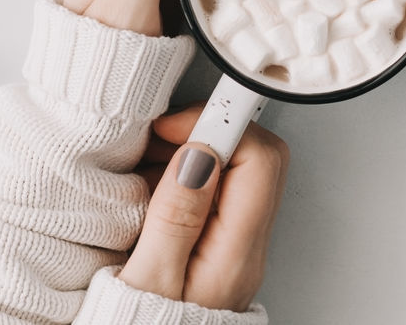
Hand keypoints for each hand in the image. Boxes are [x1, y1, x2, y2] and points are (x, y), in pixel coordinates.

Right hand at [119, 107, 288, 310]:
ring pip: (237, 171)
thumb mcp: (150, 279)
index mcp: (237, 251)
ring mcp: (236, 243)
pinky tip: (149, 187)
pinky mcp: (219, 244)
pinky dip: (185, 177)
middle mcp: (247, 245)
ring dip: (194, 153)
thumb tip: (200, 155)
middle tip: (159, 138)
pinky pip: (217, 193)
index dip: (219, 126)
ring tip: (145, 164)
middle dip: (210, 132)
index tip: (172, 125)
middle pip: (258, 159)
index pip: (260, 160)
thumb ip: (176, 215)